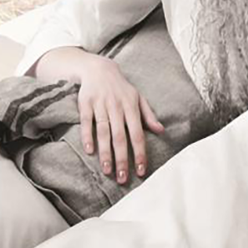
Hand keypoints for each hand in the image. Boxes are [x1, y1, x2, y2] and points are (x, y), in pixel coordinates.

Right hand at [76, 55, 164, 183]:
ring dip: (105, 152)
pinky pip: (87, 122)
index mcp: (132, 107)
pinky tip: (89, 151)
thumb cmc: (122, 88)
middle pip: (121, 136)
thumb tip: (161, 130)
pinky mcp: (86, 104)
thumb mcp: (138, 98)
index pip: (138, 134)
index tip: (141, 170)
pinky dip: (88, 136)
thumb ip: (149, 115)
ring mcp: (101, 105)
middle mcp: (117, 107)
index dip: (140, 152)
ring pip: (104, 132)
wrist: (100, 69)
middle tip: (123, 178)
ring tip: (107, 170)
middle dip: (122, 159)